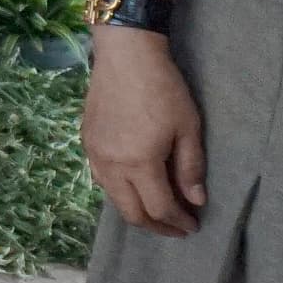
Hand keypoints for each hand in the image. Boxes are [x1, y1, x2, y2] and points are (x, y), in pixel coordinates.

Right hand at [81, 28, 206, 235]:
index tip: (193, 226)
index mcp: (139, 163)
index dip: (178, 222)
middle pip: (131, 212)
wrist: (125, 54)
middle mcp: (112, 165)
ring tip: (156, 208)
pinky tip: (134, 184)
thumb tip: (196, 200)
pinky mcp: (87, 142)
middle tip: (175, 228)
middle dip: (155, 226)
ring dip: (135, 210)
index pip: (160, 208)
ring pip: (112, 198)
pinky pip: (102, 179)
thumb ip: (190, 168)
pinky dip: (120, 191)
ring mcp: (94, 154)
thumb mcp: (187, 127)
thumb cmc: (163, 88)